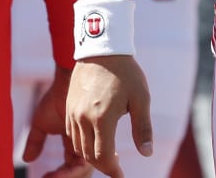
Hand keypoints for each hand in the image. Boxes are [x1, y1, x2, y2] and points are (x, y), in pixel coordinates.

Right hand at [24, 68, 93, 176]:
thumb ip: (36, 141)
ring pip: (82, 168)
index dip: (60, 174)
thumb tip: (26, 160)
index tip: (44, 177)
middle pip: (78, 169)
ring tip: (51, 177)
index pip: (70, 165)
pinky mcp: (93, 138)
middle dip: (64, 176)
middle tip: (49, 177)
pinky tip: (57, 174)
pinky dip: (72, 171)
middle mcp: (83, 142)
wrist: (68, 78)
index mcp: (74, 141)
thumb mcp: (41, 122)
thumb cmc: (55, 97)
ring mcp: (89, 140)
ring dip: (66, 176)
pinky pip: (84, 162)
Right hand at [66, 55, 151, 177]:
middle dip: (102, 165)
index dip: (112, 170)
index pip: (103, 157)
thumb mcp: (141, 99)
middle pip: (88, 155)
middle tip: (115, 167)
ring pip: (78, 146)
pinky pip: (72, 133)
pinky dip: (82, 142)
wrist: (102, 49)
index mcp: (102, 118)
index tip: (120, 175)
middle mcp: (83, 118)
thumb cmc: (126, 73)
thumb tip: (147, 153)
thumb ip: (143, 129)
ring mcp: (73, 113)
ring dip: (91, 155)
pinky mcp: (68, 107)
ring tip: (107, 154)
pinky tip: (95, 138)